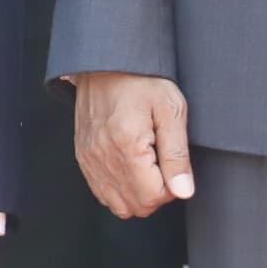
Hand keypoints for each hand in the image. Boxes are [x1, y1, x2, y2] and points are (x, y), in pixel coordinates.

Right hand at [69, 71, 193, 217]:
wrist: (106, 61)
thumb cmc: (142, 79)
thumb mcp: (171, 109)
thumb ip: (177, 154)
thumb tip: (183, 191)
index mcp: (127, 145)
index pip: (154, 197)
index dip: (172, 187)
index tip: (173, 163)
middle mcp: (103, 157)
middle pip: (136, 206)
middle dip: (156, 193)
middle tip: (163, 163)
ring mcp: (89, 159)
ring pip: (118, 205)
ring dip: (138, 194)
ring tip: (147, 165)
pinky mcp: (83, 157)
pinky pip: (102, 193)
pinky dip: (120, 189)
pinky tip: (130, 166)